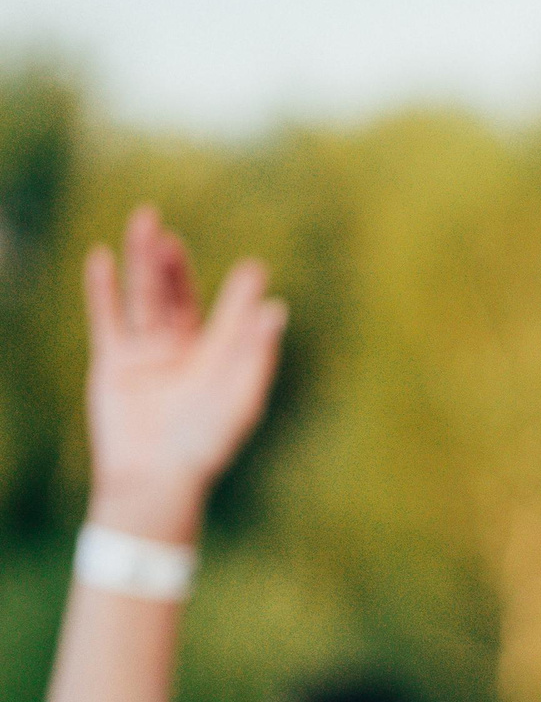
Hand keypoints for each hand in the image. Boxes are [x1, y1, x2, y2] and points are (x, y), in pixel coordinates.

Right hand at [83, 206, 286, 543]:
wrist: (156, 476)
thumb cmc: (205, 444)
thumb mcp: (238, 397)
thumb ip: (255, 354)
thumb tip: (277, 310)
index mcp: (218, 363)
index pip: (230, 319)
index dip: (239, 294)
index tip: (254, 267)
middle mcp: (183, 354)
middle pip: (177, 299)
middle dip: (174, 266)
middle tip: (169, 231)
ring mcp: (147, 357)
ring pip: (143, 299)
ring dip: (142, 263)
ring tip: (145, 225)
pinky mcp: (114, 364)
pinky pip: (107, 319)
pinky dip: (102, 289)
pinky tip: (102, 257)